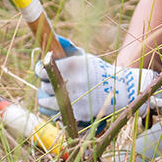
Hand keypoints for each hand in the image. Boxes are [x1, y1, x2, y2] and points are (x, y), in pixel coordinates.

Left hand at [35, 51, 161, 123]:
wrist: (120, 90)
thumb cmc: (98, 71)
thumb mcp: (84, 58)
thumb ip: (66, 53)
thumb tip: (48, 47)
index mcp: (72, 65)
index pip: (44, 70)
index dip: (41, 71)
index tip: (42, 72)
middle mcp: (72, 82)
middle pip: (46, 86)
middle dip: (48, 85)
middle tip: (52, 84)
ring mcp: (75, 99)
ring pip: (48, 101)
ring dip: (47, 99)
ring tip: (49, 97)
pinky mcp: (78, 113)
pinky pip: (57, 114)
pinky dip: (56, 111)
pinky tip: (58, 107)